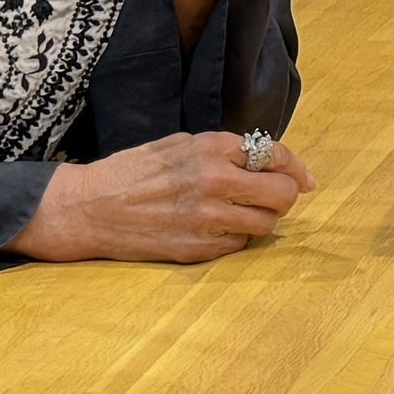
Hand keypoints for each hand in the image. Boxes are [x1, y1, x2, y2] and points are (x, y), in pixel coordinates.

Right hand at [11, 131, 318, 263]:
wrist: (88, 209)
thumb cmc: (132, 172)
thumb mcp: (178, 144)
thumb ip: (223, 150)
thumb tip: (268, 159)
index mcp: (210, 148)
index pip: (276, 156)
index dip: (295, 168)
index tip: (305, 179)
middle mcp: (214, 181)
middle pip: (283, 194)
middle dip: (284, 195)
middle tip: (271, 198)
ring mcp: (207, 218)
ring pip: (267, 224)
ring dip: (263, 220)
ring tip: (242, 214)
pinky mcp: (198, 249)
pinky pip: (240, 246)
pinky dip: (237, 239)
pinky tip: (216, 229)